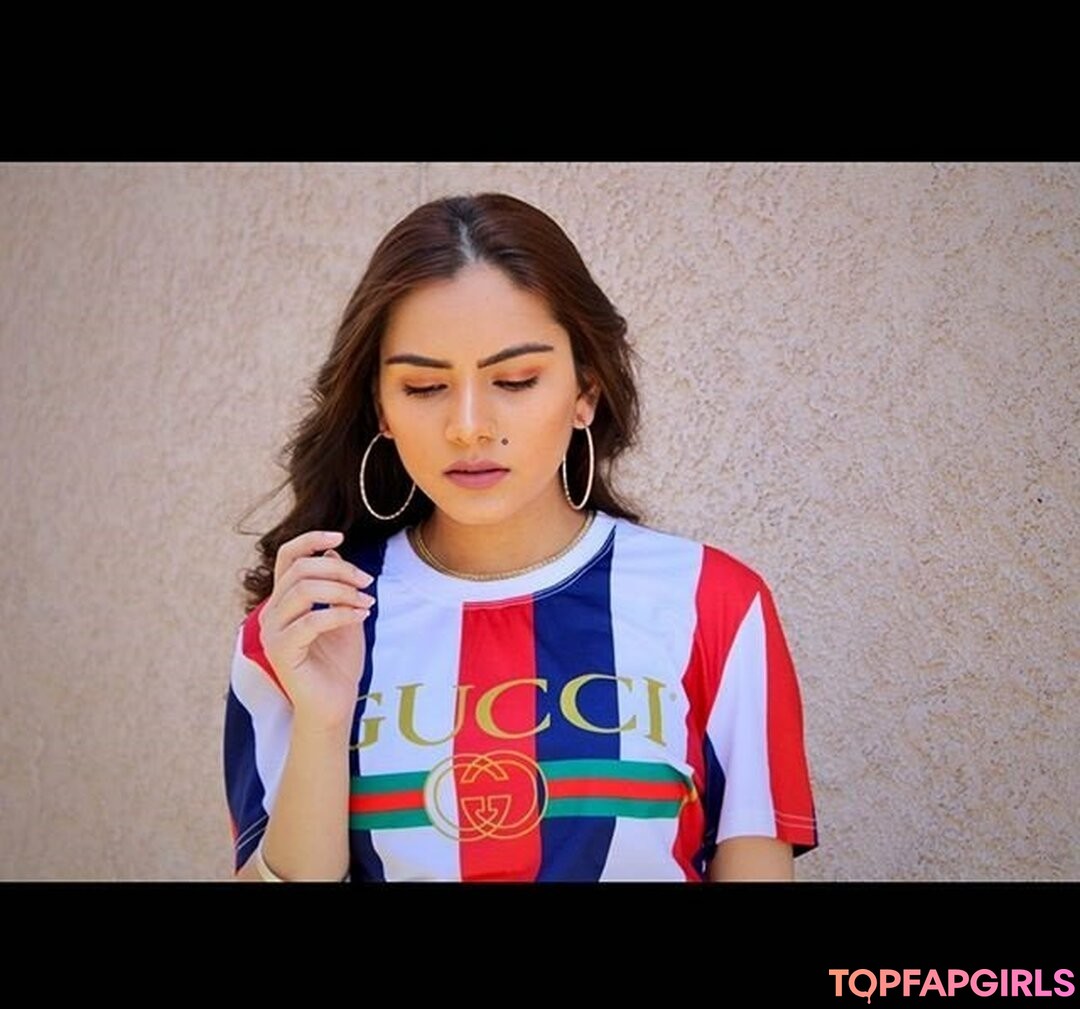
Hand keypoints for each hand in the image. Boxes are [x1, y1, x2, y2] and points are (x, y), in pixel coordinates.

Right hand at [258, 530, 373, 730]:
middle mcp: (272, 612)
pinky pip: (310, 621)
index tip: (340, 536)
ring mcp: (273, 632)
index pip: (286, 556)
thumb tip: (333, 551)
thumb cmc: (339, 662)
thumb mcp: (345, 614)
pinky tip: (362, 615)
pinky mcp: (281, 651)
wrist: (336, 703)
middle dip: (338, 569)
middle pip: (299, 569)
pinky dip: (341, 614)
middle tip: (367, 582)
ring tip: (366, 601)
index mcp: (285, 600)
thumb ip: (338, 585)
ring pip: (304, 591)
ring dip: (342, 591)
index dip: (310, 540)